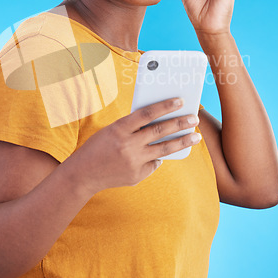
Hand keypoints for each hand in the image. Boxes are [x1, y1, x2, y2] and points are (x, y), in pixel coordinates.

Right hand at [70, 98, 200, 193]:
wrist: (82, 174)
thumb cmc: (98, 146)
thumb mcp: (112, 130)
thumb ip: (133, 126)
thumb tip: (161, 121)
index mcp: (119, 128)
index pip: (147, 114)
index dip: (165, 106)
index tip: (180, 101)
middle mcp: (127, 145)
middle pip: (159, 131)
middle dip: (180, 123)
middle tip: (194, 118)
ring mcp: (133, 162)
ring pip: (163, 150)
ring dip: (182, 142)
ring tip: (195, 137)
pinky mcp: (137, 176)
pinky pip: (153, 163)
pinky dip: (158, 157)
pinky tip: (164, 152)